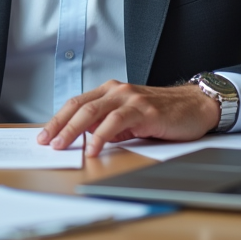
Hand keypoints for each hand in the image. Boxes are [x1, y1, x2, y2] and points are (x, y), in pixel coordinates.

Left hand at [37, 81, 220, 157]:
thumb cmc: (162, 114)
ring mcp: (130, 99)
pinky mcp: (145, 111)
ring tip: (62, 146)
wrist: (196, 106)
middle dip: (59, 125)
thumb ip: (109, 126)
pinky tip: (94, 148)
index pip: (76, 104)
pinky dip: (101, 136)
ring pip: (93, 112)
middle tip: (46, 142)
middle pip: (79, 107)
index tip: (44, 135)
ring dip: (74, 131)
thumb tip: (86, 139)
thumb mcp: (130, 119)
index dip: (58, 119)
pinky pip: (116, 122)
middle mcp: (117, 91)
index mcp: (110, 91)